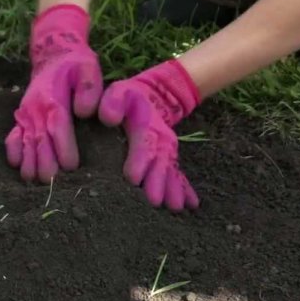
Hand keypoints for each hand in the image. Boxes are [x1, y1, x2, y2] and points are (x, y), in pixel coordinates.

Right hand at [5, 4, 102, 182]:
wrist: (53, 56)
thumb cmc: (75, 65)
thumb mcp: (88, 67)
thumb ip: (89, 87)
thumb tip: (83, 112)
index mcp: (54, 99)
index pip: (57, 128)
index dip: (63, 149)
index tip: (72, 167)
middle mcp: (35, 110)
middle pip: (38, 141)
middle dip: (45, 164)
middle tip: (52, 183)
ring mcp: (25, 115)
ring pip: (24, 143)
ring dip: (28, 163)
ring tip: (33, 181)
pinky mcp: (20, 119)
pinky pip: (11, 137)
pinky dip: (13, 152)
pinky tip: (17, 166)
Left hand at [98, 59, 200, 210]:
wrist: (154, 97)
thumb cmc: (128, 99)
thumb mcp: (118, 93)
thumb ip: (112, 103)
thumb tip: (108, 118)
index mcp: (145, 125)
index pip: (143, 144)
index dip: (139, 160)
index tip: (133, 179)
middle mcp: (160, 140)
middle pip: (160, 162)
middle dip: (158, 182)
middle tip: (154, 202)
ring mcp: (167, 151)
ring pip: (170, 171)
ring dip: (172, 190)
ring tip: (173, 208)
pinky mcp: (170, 159)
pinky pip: (179, 175)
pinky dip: (185, 189)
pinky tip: (191, 205)